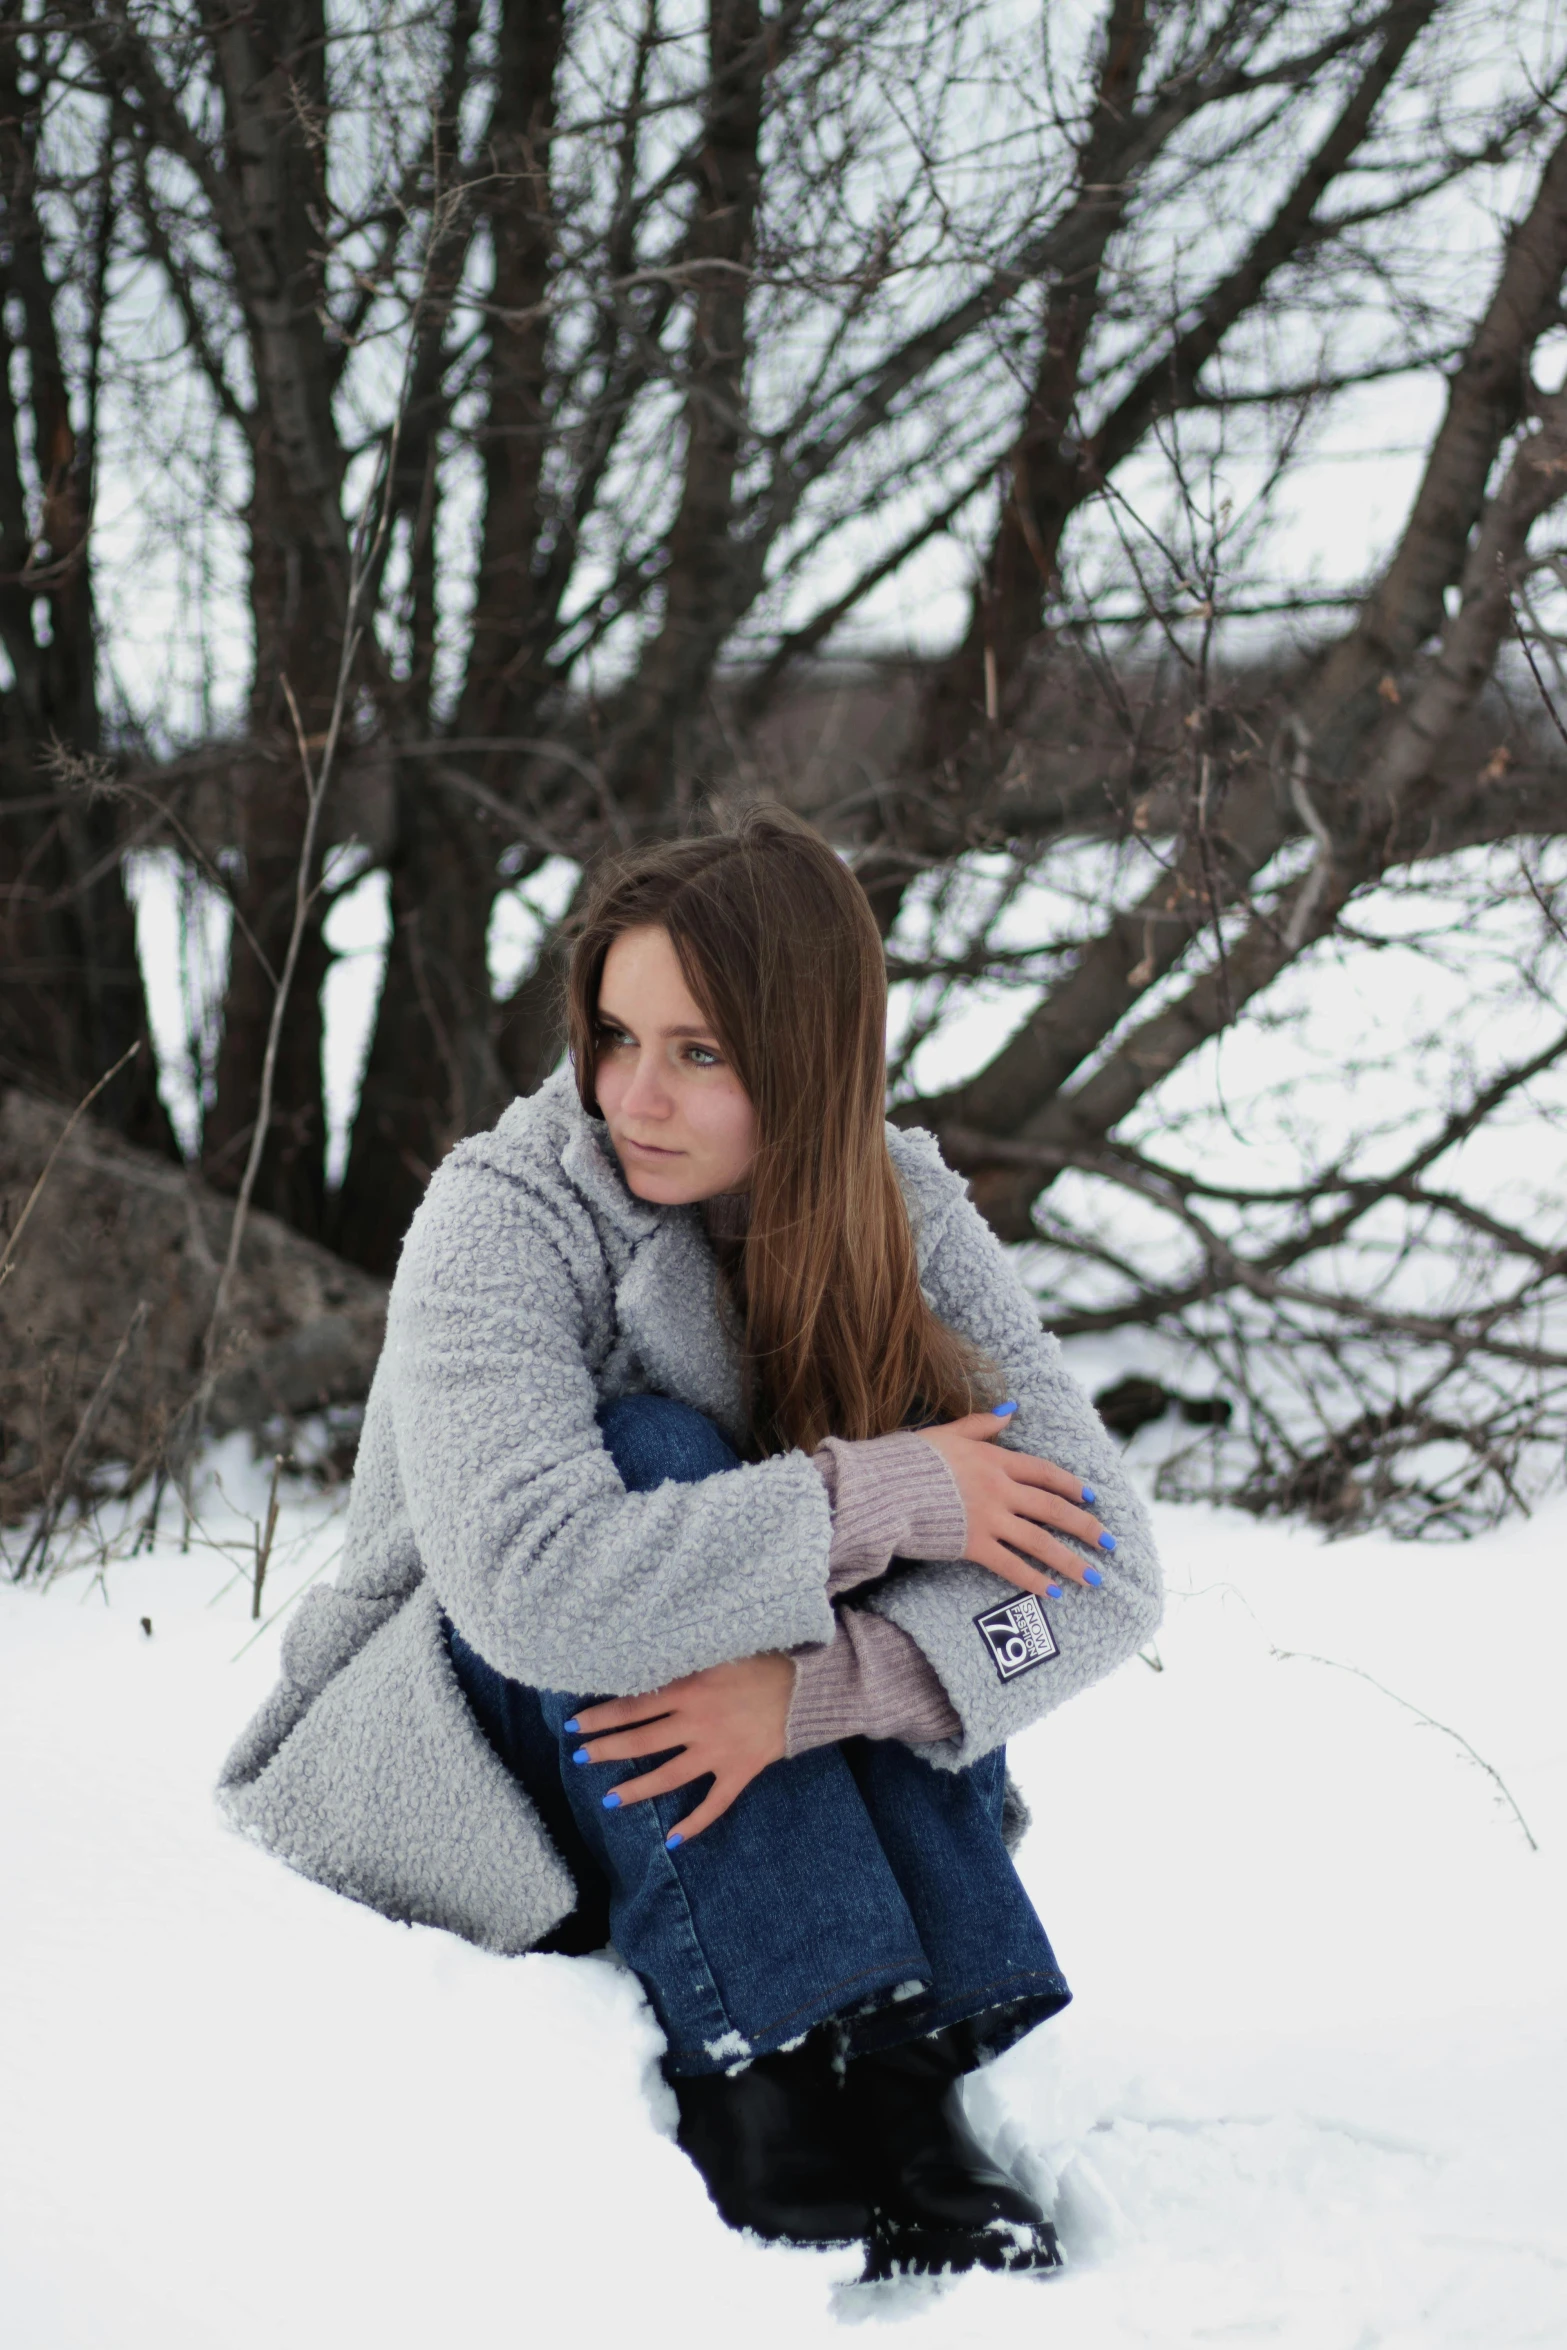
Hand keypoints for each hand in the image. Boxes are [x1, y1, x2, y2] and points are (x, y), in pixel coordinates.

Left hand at [566, 1651, 794, 1844]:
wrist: (807, 1688)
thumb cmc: (762, 1663)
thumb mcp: (718, 1654)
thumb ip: (684, 1665)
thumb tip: (647, 1669)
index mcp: (689, 1690)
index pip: (633, 1705)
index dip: (602, 1715)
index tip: (576, 1724)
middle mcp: (697, 1724)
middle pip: (642, 1740)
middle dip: (607, 1749)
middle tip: (579, 1757)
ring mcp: (717, 1752)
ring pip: (668, 1776)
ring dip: (637, 1789)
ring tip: (610, 1800)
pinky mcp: (739, 1772)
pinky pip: (714, 1804)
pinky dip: (694, 1823)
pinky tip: (673, 1840)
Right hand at [916, 1406, 1110, 1599]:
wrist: (885, 1486)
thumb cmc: (911, 1458)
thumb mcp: (948, 1432)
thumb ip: (981, 1424)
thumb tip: (1010, 1410)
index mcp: (995, 1460)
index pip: (1045, 1473)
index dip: (1072, 1486)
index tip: (1093, 1498)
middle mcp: (1000, 1489)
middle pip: (1053, 1509)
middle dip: (1086, 1528)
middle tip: (1110, 1544)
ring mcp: (989, 1519)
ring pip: (1041, 1542)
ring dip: (1070, 1561)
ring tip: (1093, 1578)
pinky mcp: (973, 1546)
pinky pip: (1011, 1566)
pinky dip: (1033, 1580)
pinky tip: (1052, 1593)